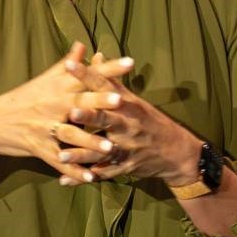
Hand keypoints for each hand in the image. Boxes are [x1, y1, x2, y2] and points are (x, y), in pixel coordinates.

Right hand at [0, 41, 134, 179]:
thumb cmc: (23, 99)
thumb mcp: (45, 80)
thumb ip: (68, 64)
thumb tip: (83, 44)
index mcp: (59, 86)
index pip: (88, 74)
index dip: (109, 68)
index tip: (130, 63)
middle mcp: (53, 104)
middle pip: (80, 102)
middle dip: (99, 102)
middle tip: (120, 101)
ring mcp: (44, 127)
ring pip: (71, 135)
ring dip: (90, 142)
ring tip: (110, 147)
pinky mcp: (38, 147)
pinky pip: (58, 161)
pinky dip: (74, 171)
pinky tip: (91, 179)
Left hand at [62, 67, 199, 187]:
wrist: (176, 152)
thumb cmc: (150, 122)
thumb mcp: (134, 100)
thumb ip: (112, 80)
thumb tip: (98, 55)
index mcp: (128, 105)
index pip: (105, 86)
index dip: (87, 75)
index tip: (69, 65)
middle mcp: (128, 125)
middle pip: (106, 119)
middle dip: (89, 116)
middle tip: (71, 112)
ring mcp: (127, 148)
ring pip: (100, 151)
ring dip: (80, 155)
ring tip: (60, 156)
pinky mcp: (125, 167)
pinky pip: (102, 174)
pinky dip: (83, 178)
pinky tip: (65, 181)